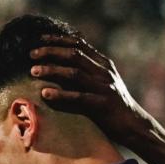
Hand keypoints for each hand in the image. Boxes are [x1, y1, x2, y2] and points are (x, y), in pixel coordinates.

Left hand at [27, 34, 156, 144]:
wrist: (133, 124)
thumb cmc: (110, 104)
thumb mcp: (100, 82)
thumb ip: (84, 71)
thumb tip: (57, 63)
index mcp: (103, 64)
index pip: (79, 44)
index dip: (58, 39)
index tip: (40, 38)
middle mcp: (103, 72)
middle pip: (74, 54)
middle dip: (51, 51)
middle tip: (31, 53)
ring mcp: (104, 87)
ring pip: (75, 73)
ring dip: (52, 70)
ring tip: (33, 71)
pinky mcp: (103, 104)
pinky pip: (79, 97)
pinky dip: (61, 95)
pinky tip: (45, 94)